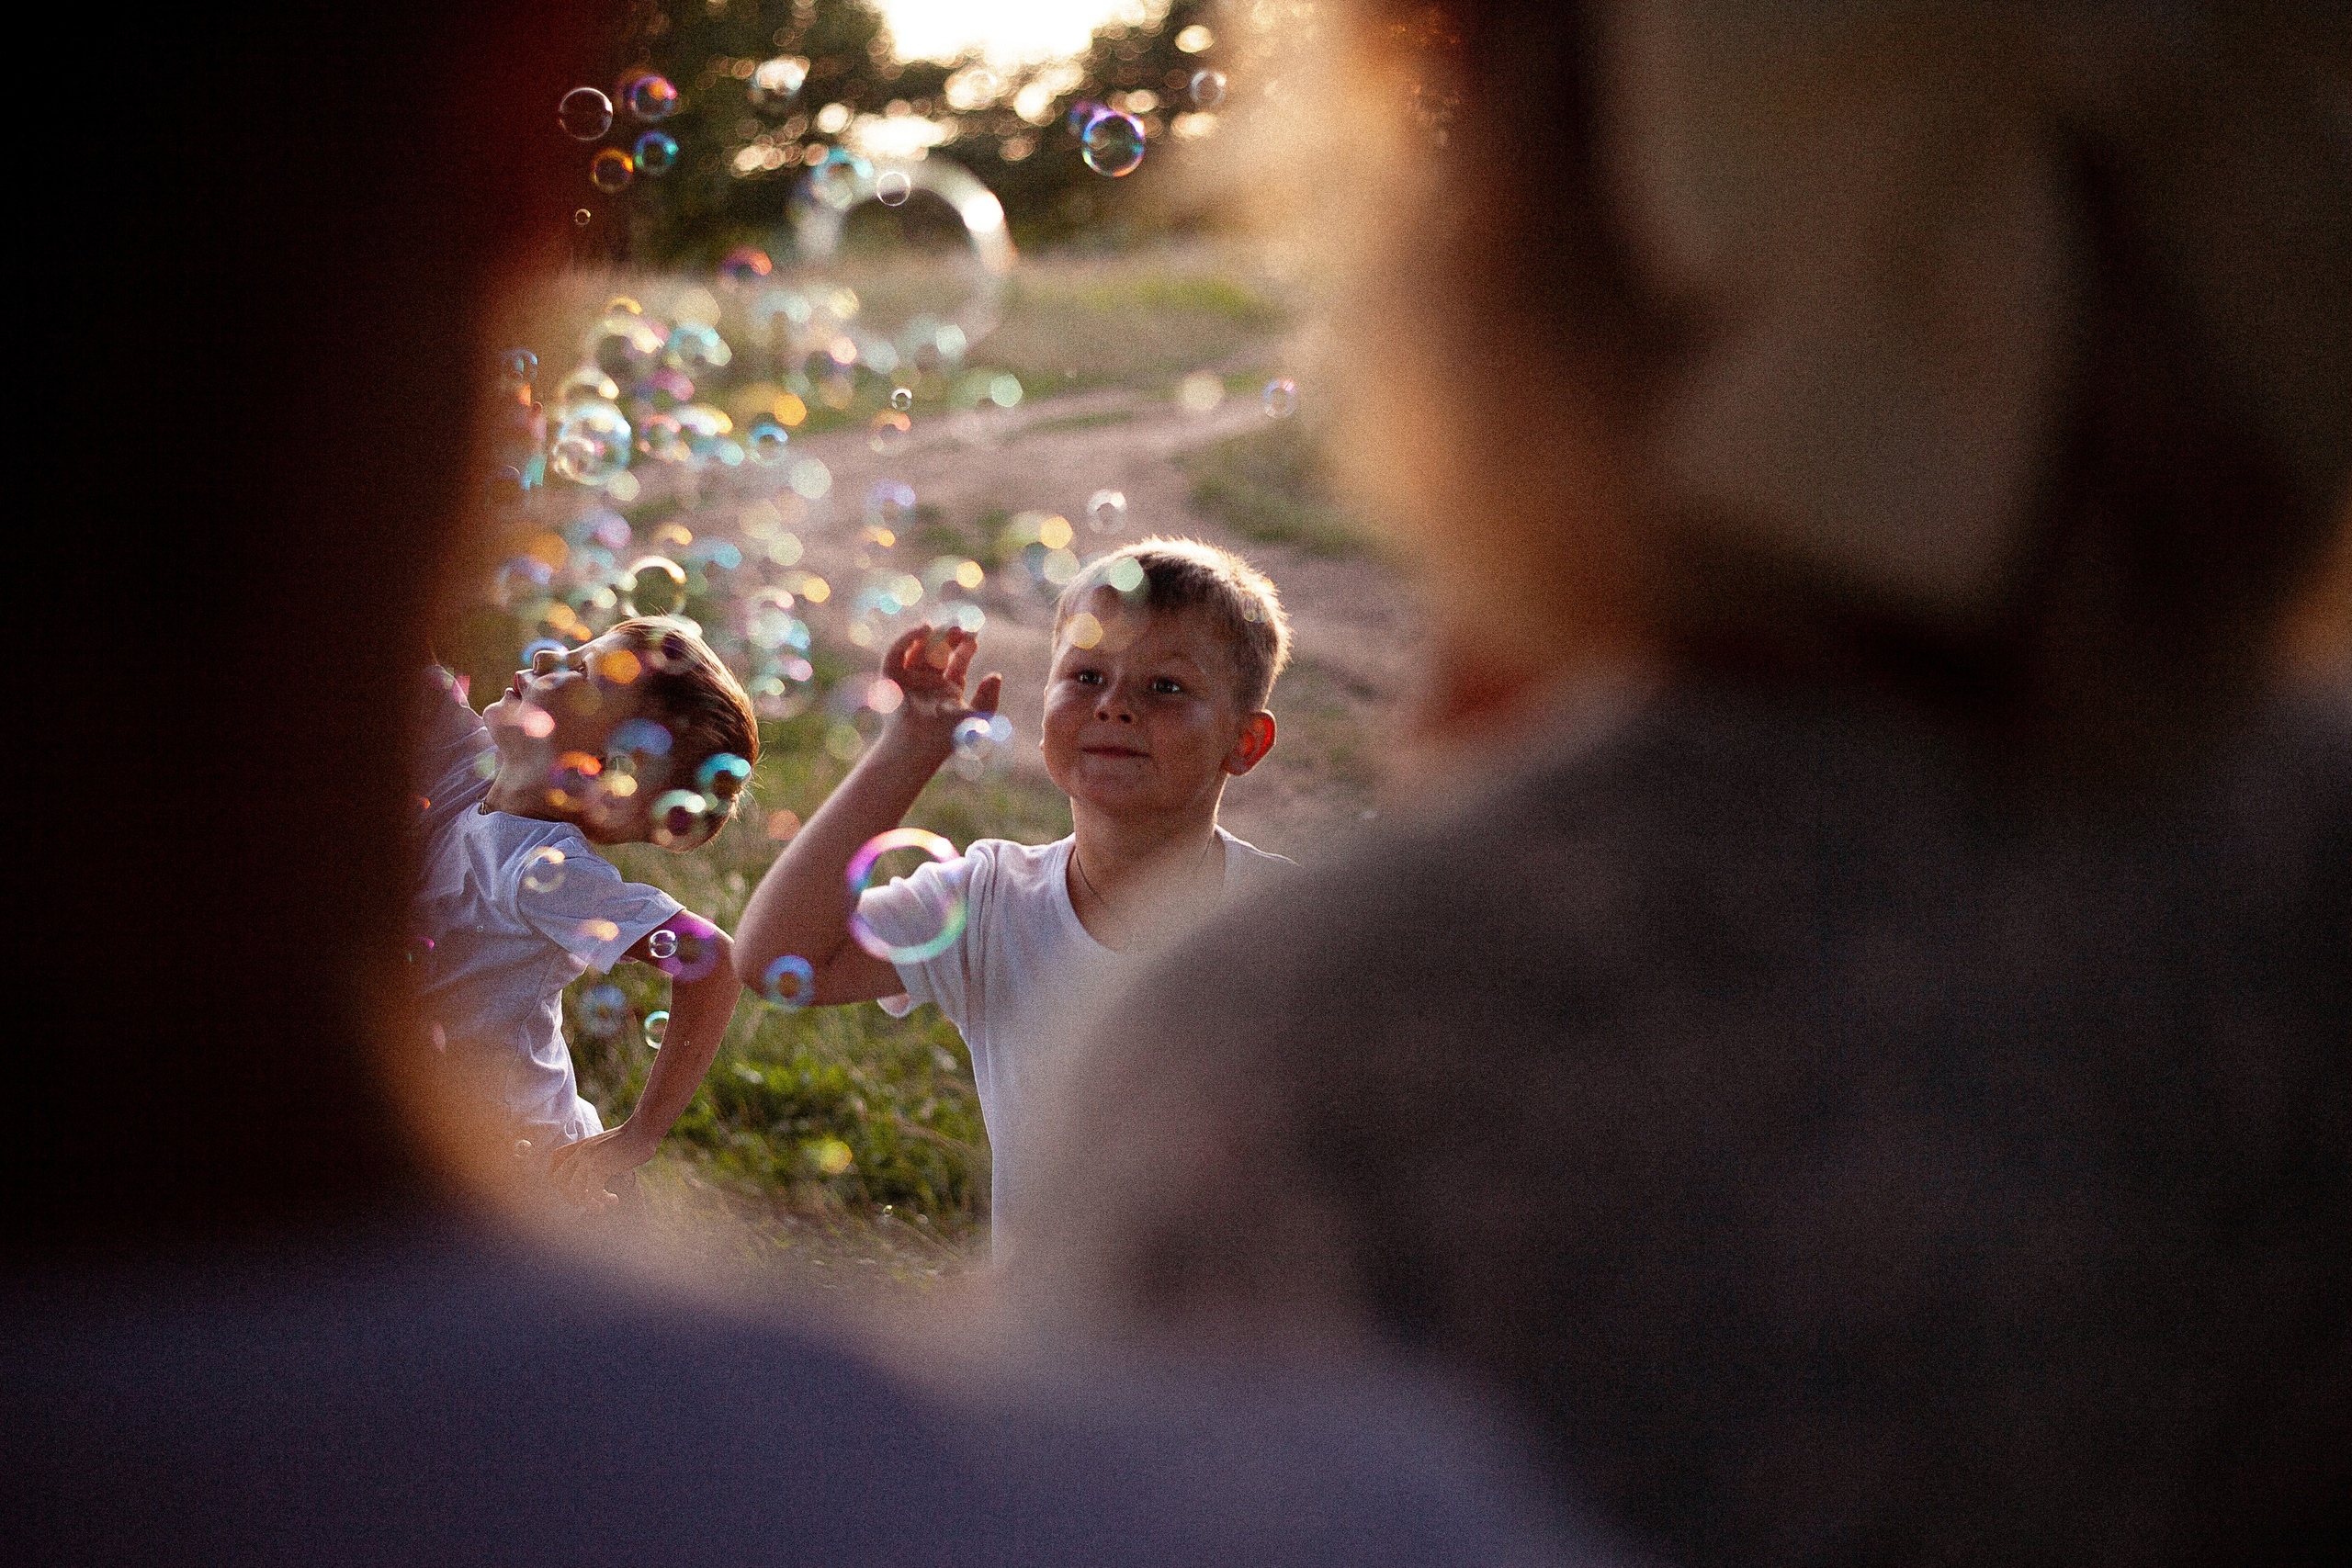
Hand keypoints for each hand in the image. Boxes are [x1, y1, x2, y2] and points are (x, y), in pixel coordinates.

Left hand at [544, 1123, 651, 1208]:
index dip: (557, 1177)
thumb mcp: (605, 1145)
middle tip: (586, 1201)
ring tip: (601, 1207)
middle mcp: (581, 1152)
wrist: (643, 1130)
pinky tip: (615, 1200)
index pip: (554, 1160)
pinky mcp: (602, 1167)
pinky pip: (594, 1192)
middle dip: (569, 1196)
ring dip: (588, 1204)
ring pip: (573, 1190)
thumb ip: (594, 1155)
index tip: (572, 1188)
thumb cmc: (630, 1140)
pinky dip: (604, 1200)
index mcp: (580, 1146)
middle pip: (557, 1180)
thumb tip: (593, 1172)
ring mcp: (589, 1159)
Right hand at [881, 624, 1001, 750]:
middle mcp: (928, 685)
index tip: (974, 638)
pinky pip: (895, 653)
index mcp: (947, 693)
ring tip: (943, 627)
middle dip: (949, 639)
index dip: (966, 649)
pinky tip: (923, 630)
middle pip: (938, 653)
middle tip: (960, 628)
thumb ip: (989, 697)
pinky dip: (906, 639)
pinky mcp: (890, 679)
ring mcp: (909, 681)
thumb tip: (996, 675)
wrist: (918, 746)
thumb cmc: (948, 737)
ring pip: (918, 650)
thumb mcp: (977, 717)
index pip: (957, 664)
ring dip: (929, 636)